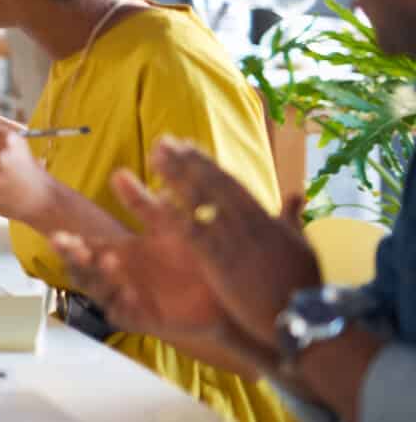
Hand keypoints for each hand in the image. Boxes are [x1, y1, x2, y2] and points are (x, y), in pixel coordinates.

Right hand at [52, 170, 245, 347]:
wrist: (226, 292)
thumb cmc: (194, 258)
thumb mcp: (166, 225)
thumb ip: (141, 203)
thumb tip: (118, 172)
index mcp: (118, 252)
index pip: (83, 248)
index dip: (68, 244)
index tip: (59, 235)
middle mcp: (118, 276)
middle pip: (82, 272)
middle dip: (74, 261)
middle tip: (74, 249)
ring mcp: (129, 298)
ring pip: (99, 293)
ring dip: (99, 279)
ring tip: (108, 261)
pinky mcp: (146, 319)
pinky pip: (126, 316)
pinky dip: (123, 305)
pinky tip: (129, 292)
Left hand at [149, 137, 320, 340]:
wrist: (302, 318)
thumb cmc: (304, 284)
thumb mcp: (302, 246)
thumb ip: (292, 219)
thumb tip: (296, 195)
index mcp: (266, 218)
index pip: (231, 183)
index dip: (206, 163)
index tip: (187, 146)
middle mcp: (248, 224)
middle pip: (211, 184)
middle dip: (186, 161)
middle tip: (164, 141)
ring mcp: (234, 242)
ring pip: (200, 201)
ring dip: (176, 176)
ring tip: (156, 156)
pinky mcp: (222, 264)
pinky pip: (195, 234)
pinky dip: (178, 214)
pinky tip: (158, 198)